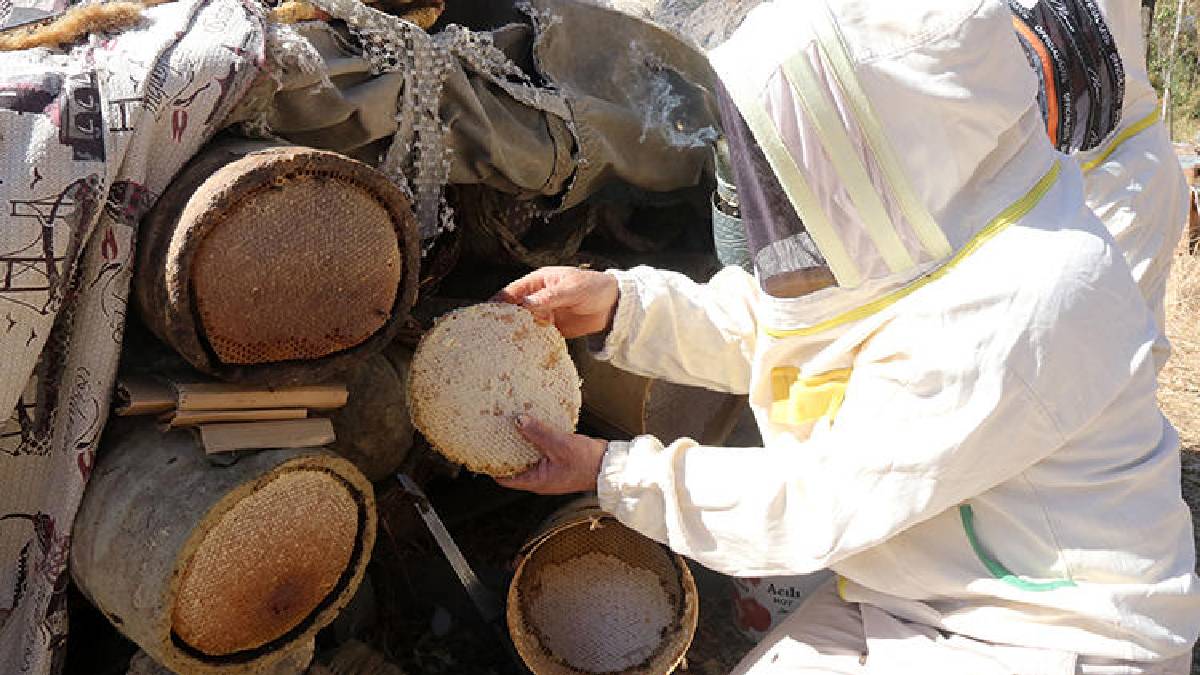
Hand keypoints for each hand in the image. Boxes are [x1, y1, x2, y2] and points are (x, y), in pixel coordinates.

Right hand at [492, 266, 618, 338]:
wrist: (615, 305)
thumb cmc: (593, 287)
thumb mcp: (571, 289)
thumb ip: (548, 297)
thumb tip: (524, 303)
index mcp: (538, 282)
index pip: (512, 292)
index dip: (497, 303)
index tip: (486, 316)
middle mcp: (537, 298)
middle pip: (514, 310)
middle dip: (503, 321)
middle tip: (491, 336)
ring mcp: (544, 314)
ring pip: (524, 325)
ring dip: (517, 334)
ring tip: (504, 347)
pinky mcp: (553, 328)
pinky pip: (538, 336)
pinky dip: (532, 342)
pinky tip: (525, 352)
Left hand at [497, 415, 606, 494]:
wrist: (609, 465)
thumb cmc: (587, 463)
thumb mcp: (559, 444)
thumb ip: (538, 432)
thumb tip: (519, 421)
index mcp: (537, 481)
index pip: (506, 479)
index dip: (492, 467)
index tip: (483, 453)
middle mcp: (541, 477)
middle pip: (515, 466)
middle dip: (505, 451)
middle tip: (495, 434)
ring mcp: (549, 469)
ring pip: (528, 456)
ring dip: (521, 443)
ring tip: (511, 426)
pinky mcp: (557, 460)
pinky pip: (540, 450)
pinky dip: (535, 440)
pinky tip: (533, 426)